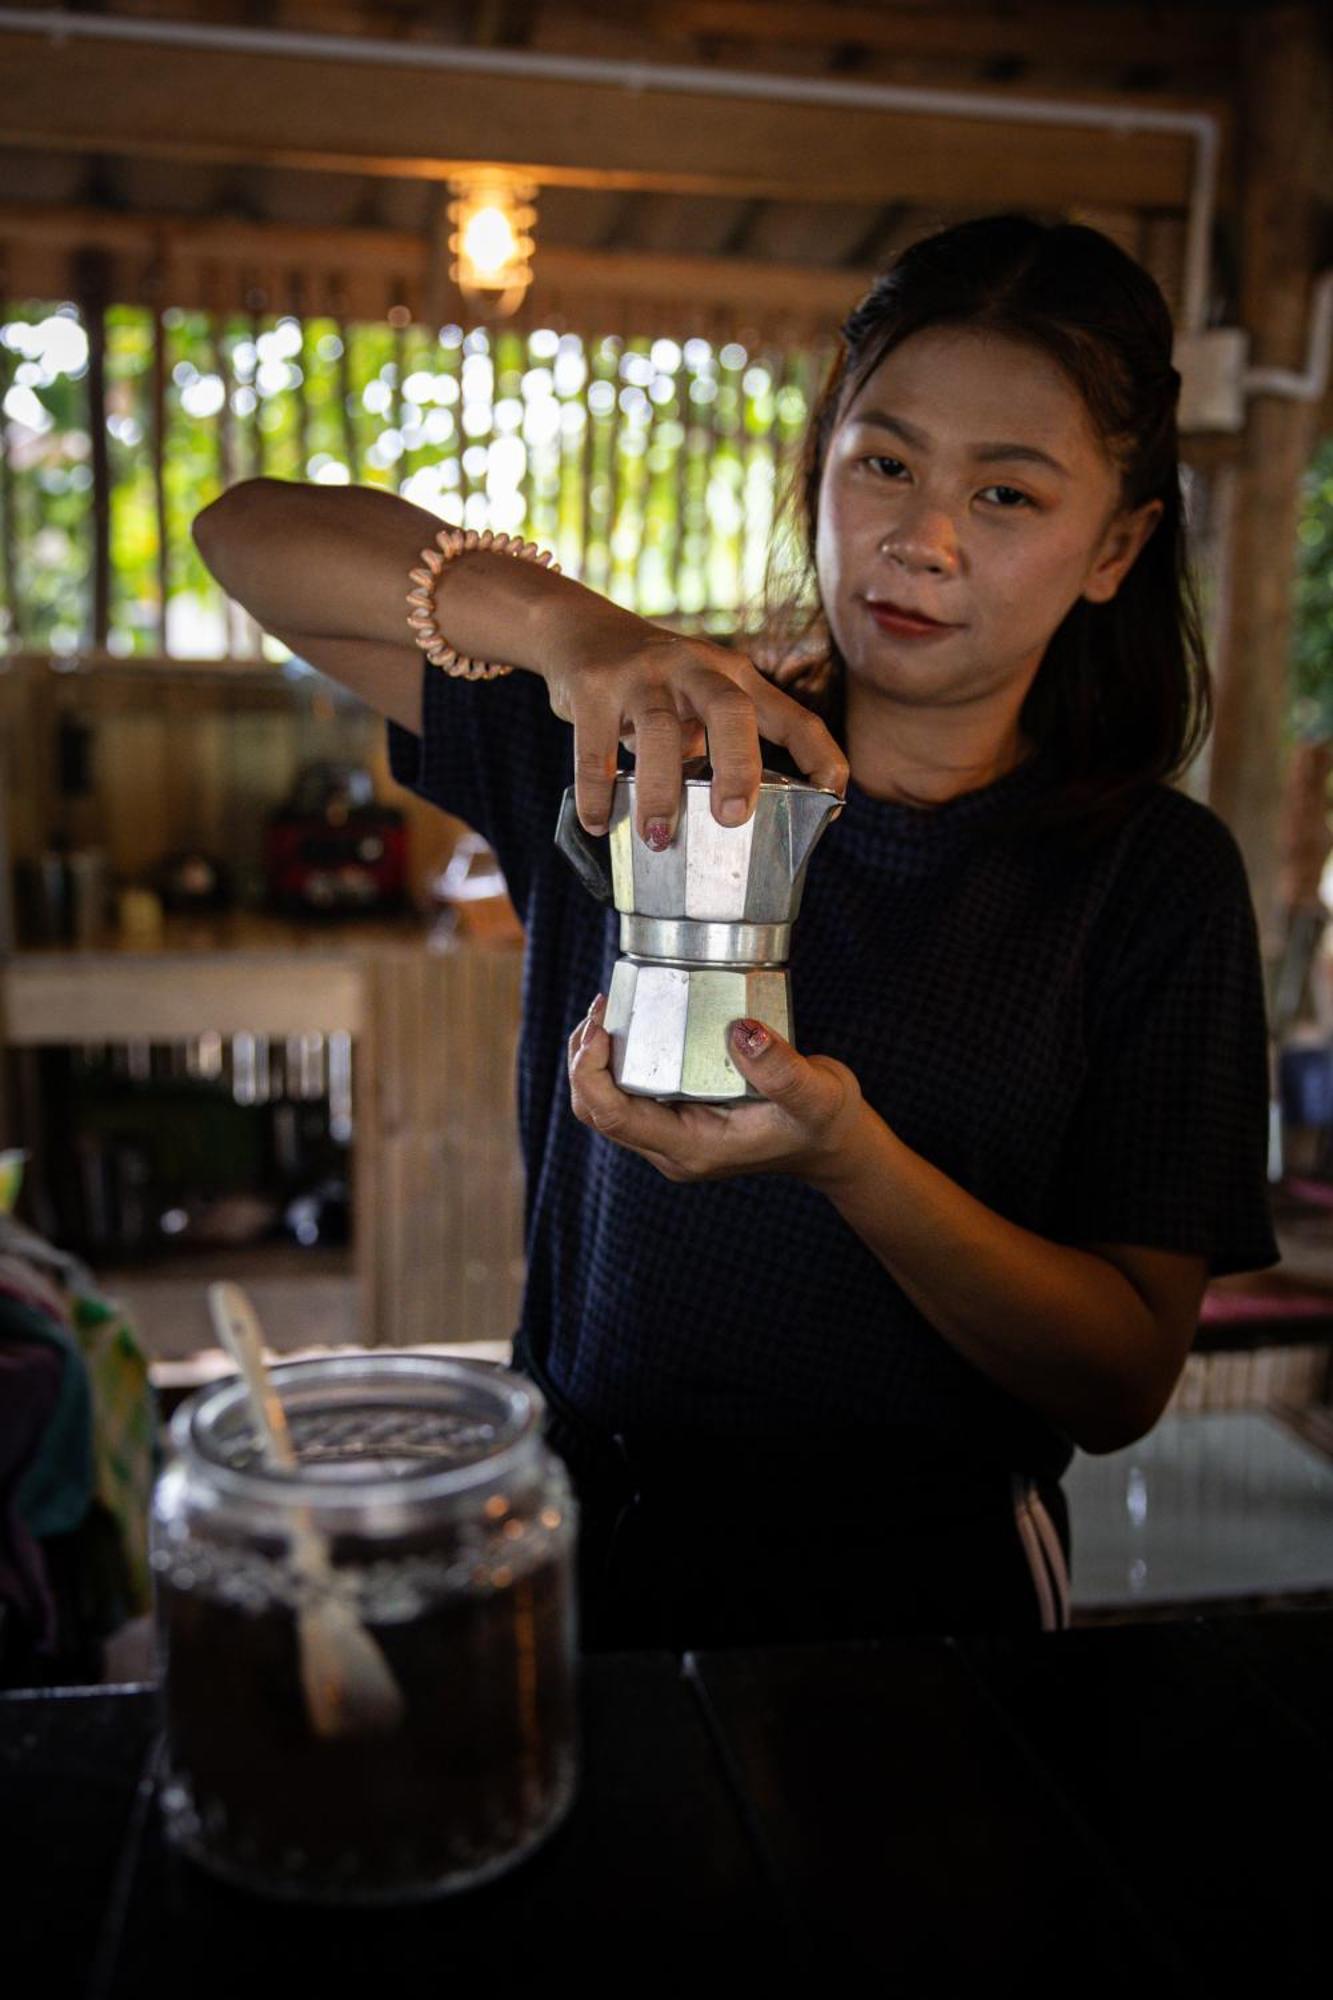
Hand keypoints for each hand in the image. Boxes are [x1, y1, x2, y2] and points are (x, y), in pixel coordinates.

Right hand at [541, 618, 847, 841]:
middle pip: (731, 711)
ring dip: (661, 790)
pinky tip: (598, 822)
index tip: (832, 799)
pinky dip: (597, 790)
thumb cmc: (654, 684)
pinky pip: (597, 745)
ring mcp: (643, 673)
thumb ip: (718, 745)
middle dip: (739, 767)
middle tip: (734, 819)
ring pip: (660, 729)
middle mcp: (695, 668)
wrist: (578, 630)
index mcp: (735, 677)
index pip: (793, 716)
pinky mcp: (594, 686)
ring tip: (658, 838)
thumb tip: (738, 820)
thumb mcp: (698, 702)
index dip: (820, 756)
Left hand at [567, 994, 868, 1188]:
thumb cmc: (823, 1122)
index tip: (602, 1025)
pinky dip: (617, 1057)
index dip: (591, 1071)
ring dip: (595, 1056)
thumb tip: (740, 1030)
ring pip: (603, 1100)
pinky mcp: (674, 1116)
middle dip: (584, 1057)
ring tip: (609, 1008)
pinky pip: (626, 1090)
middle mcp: (670, 1147)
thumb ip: (782, 1069)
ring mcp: (669, 1134)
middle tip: (602, 1007)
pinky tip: (632, 1020)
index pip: (611, 1115)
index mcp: (691, 1148)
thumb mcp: (817, 1095)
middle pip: (595, 1108)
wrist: (830, 1143)